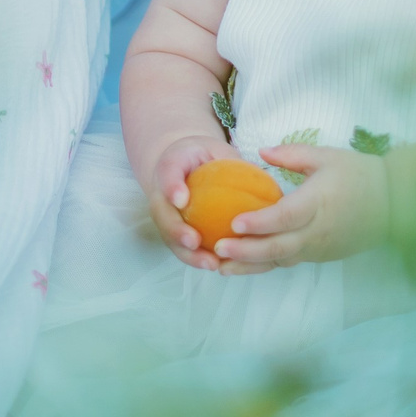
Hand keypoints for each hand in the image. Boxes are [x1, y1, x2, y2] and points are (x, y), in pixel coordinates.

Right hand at [144, 133, 236, 270]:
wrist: (185, 165)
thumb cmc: (204, 157)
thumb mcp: (215, 149)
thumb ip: (228, 160)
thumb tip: (254, 176)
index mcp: (170, 166)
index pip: (168, 174)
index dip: (172, 187)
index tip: (181, 199)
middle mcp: (161, 194)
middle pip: (163, 215)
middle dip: (176, 230)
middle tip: (194, 241)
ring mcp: (165, 216)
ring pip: (171, 238)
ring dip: (188, 254)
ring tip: (210, 263)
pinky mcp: (174, 233)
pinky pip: (183, 249)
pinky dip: (198, 259)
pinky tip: (218, 267)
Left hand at [212, 143, 388, 274]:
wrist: (394, 202)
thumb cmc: (359, 173)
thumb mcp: (326, 156)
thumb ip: (291, 154)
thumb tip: (260, 151)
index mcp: (318, 203)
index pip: (285, 217)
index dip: (259, 222)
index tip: (234, 223)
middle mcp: (317, 231)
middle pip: (278, 247)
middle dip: (246, 251)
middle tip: (217, 249)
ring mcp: (319, 248)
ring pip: (281, 261)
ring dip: (251, 266)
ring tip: (221, 267)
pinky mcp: (321, 256)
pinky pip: (290, 262)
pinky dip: (267, 264)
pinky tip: (245, 265)